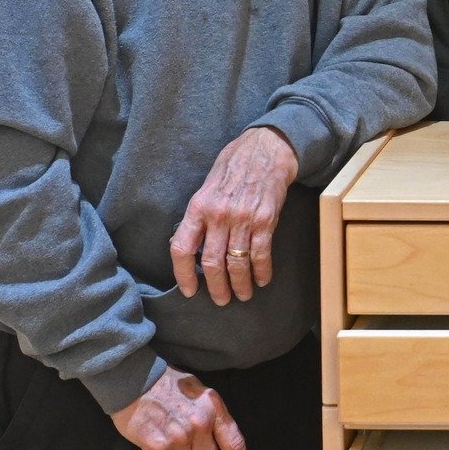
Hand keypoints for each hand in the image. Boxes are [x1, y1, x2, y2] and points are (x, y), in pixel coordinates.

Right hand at [111, 367, 253, 449]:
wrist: (133, 378)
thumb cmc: (165, 384)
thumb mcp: (197, 391)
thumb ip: (209, 413)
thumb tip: (215, 438)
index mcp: (213, 408)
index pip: (234, 442)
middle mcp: (201, 423)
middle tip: (179, 443)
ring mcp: (180, 435)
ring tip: (161, 440)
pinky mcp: (158, 445)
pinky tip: (148, 449)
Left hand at [171, 126, 298, 305]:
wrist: (265, 150)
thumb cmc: (233, 167)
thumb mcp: (206, 188)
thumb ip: (199, 216)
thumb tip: (192, 245)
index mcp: (198, 207)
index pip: (183, 248)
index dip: (183, 274)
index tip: (189, 290)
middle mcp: (218, 215)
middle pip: (212, 262)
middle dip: (216, 287)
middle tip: (221, 300)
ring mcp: (243, 219)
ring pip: (237, 262)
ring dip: (240, 284)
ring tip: (242, 295)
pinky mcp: (265, 220)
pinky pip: (261, 254)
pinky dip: (261, 271)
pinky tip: (262, 280)